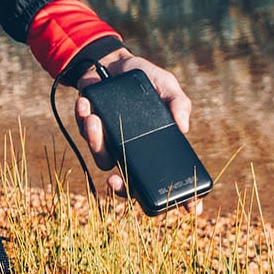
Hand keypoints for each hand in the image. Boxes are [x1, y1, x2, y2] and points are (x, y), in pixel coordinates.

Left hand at [74, 47, 192, 199]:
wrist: (113, 63)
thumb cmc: (145, 79)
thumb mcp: (167, 86)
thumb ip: (178, 103)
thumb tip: (183, 127)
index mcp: (154, 146)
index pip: (168, 179)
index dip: (180, 198)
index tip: (190, 210)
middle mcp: (132, 152)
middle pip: (129, 185)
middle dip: (120, 189)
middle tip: (115, 181)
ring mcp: (111, 144)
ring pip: (103, 160)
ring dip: (96, 143)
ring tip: (95, 120)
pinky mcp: (90, 132)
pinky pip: (85, 136)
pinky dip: (84, 120)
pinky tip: (87, 106)